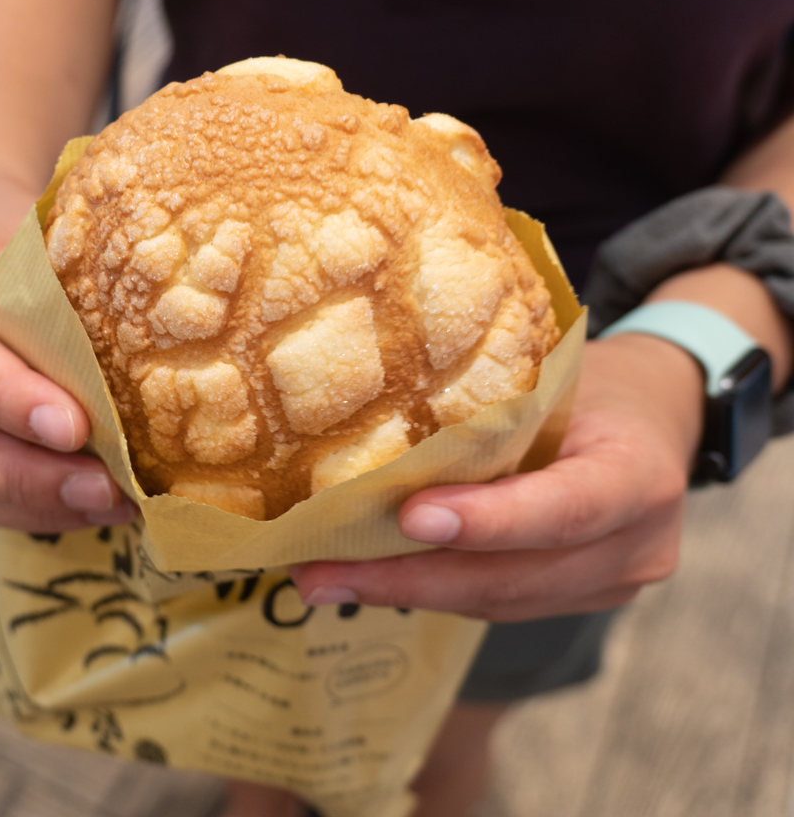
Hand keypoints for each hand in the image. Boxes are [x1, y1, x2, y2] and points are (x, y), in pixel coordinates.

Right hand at [0, 178, 136, 530]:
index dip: (8, 399)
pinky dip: (30, 509)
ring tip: (112, 502)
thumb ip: (54, 300)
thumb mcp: (31, 242)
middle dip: (27, 478)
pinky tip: (88, 504)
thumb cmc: (13, 234)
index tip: (76, 427)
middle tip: (106, 488)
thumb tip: (139, 367)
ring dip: (36, 505)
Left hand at [290, 335, 702, 620]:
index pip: (565, 509)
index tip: (407, 518)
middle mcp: (636, 547)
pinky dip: (432, 588)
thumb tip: (374, 430)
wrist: (656, 417)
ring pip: (497, 602)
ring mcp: (612, 584)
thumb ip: (499, 414)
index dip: (488, 521)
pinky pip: (498, 601)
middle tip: (321, 573)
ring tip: (325, 579)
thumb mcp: (559, 375)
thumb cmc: (596, 382)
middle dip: (409, 579)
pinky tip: (373, 577)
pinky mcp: (581, 598)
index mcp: (639, 475)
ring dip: (405, 593)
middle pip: (514, 577)